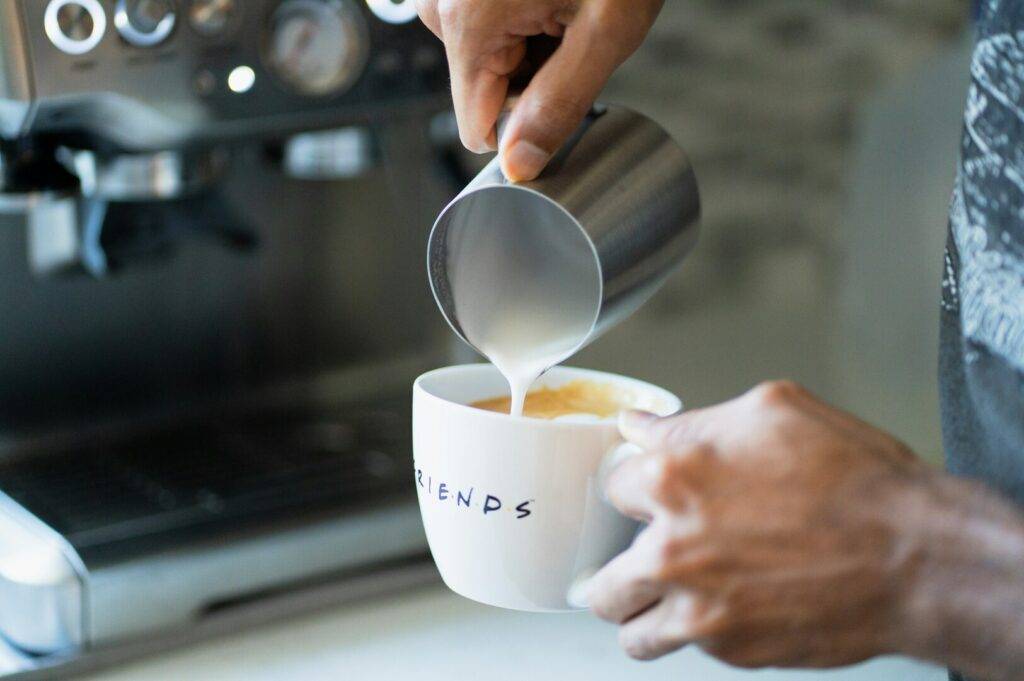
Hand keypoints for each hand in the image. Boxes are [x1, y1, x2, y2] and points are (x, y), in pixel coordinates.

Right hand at [415, 0, 662, 180]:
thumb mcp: (605, 33)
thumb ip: (559, 105)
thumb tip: (520, 165)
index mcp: (467, 23)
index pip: (477, 127)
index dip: (526, 124)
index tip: (565, 88)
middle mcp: (439, 3)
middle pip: (482, 89)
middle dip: (531, 74)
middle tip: (573, 27)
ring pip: (483, 57)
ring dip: (528, 43)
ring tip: (564, 2)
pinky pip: (479, 22)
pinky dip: (518, 17)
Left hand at [588, 380, 934, 666]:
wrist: (919, 557)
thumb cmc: (858, 483)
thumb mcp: (773, 413)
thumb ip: (690, 421)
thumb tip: (640, 425)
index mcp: (675, 475)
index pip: (613, 486)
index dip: (638, 490)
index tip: (650, 497)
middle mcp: (672, 545)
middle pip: (603, 576)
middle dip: (622, 564)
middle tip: (649, 557)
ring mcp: (695, 604)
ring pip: (627, 624)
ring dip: (640, 611)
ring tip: (665, 597)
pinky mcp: (726, 646)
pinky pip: (679, 647)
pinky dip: (691, 632)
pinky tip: (720, 608)